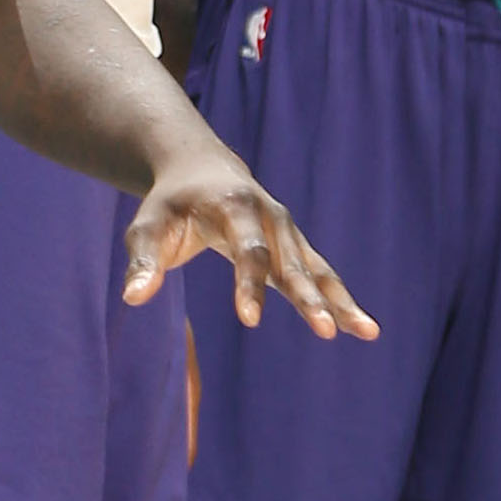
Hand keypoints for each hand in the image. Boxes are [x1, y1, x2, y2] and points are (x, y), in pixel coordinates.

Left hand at [122, 127, 378, 337]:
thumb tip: (133, 299)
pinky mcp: (293, 246)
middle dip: (308, 297)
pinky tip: (362, 328)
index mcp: (235, 207)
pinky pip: (320, 274)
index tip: (249, 320)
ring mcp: (286, 231)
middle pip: (291, 262)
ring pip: (316, 269)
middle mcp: (270, 216)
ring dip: (339, 300)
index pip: (247, 251)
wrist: (201, 169)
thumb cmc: (169, 203)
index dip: (249, 285)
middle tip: (325, 329)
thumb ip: (143, 260)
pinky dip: (340, 299)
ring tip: (367, 332)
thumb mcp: (148, 226)